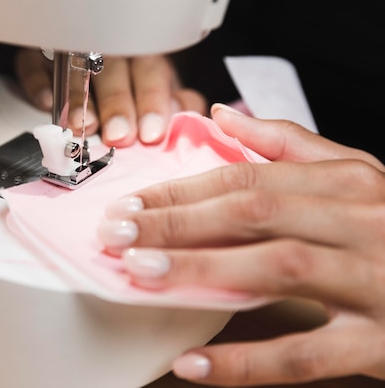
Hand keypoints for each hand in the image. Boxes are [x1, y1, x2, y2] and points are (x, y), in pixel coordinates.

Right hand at [15, 49, 205, 146]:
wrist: (87, 65)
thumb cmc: (129, 85)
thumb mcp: (158, 92)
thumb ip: (174, 102)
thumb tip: (186, 115)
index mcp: (141, 55)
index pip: (150, 71)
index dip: (151, 101)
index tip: (151, 132)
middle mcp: (107, 50)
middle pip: (113, 69)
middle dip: (117, 104)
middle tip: (118, 135)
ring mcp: (70, 51)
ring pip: (75, 67)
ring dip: (81, 98)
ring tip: (84, 125)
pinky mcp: (38, 57)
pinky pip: (35, 64)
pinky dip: (40, 83)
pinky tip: (48, 103)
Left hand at [98, 104, 384, 385]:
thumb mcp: (362, 179)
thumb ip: (294, 145)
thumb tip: (227, 114)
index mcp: (349, 184)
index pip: (248, 176)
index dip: (182, 190)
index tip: (131, 203)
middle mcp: (362, 223)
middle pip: (253, 212)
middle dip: (177, 221)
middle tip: (117, 232)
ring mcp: (374, 281)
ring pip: (277, 267)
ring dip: (202, 268)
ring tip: (143, 271)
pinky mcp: (384, 342)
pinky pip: (306, 353)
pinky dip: (246, 360)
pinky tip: (194, 361)